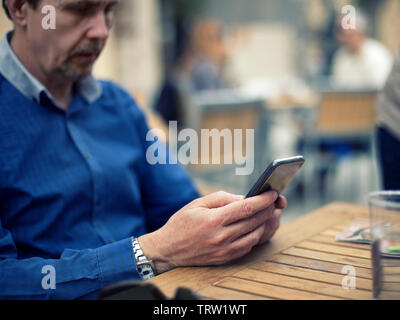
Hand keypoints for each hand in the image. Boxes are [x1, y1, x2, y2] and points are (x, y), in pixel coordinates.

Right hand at [139, 190, 284, 273]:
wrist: (168, 249)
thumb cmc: (181, 223)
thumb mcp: (197, 203)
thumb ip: (221, 198)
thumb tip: (243, 198)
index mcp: (215, 220)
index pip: (248, 207)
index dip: (264, 199)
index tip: (273, 192)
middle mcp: (222, 236)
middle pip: (255, 221)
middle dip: (268, 209)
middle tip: (274, 201)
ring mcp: (225, 250)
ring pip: (255, 235)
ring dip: (265, 223)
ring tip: (268, 213)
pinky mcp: (225, 258)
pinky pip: (248, 247)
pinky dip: (256, 235)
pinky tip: (255, 227)